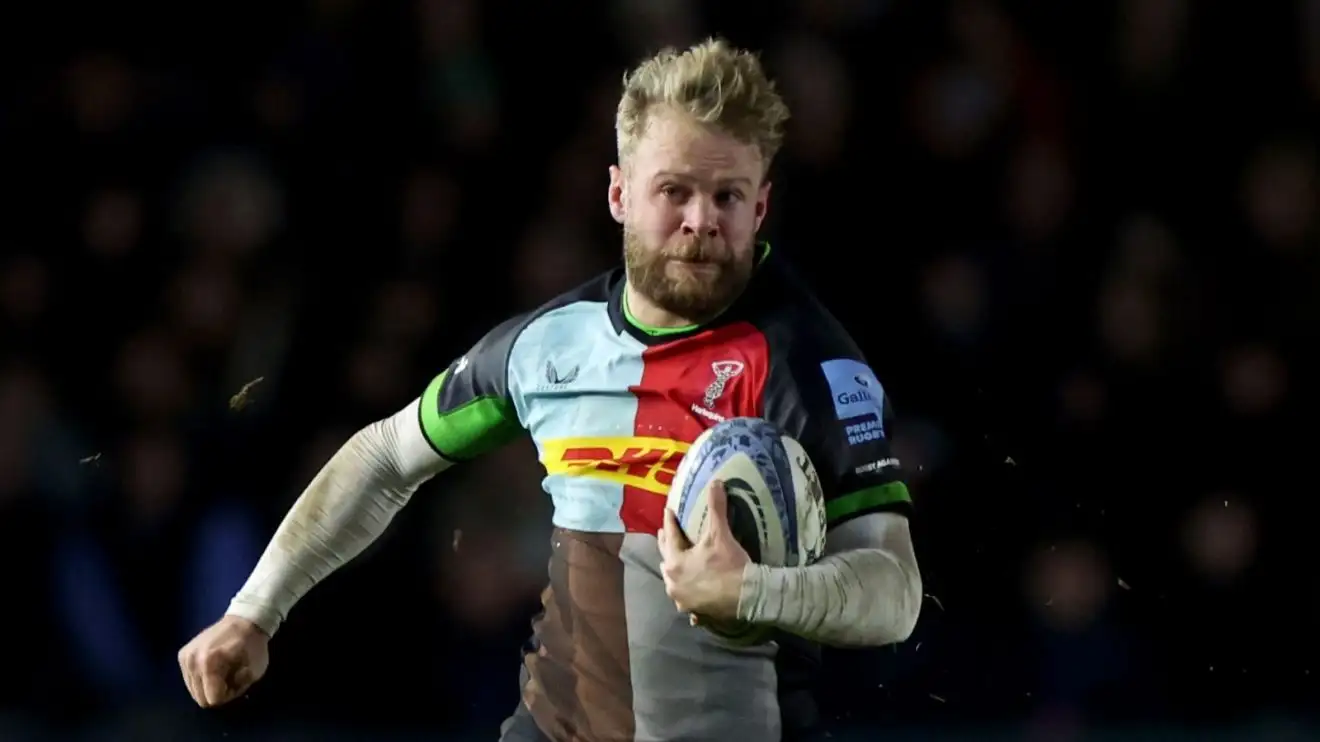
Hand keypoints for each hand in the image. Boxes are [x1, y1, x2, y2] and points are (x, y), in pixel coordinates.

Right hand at [178, 615, 269, 706]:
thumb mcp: (255, 672)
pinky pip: (189, 679)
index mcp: (210, 664)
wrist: (243, 620)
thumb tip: (222, 696)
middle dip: (216, 693)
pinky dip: (201, 678)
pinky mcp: (182, 655)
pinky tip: (212, 666)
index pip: (213, 699)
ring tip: (221, 671)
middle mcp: (192, 661)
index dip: (228, 695)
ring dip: (208, 686)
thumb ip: (237, 690)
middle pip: (200, 698)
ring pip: (193, 690)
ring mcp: (185, 657)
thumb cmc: (252, 646)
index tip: (236, 682)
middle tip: (229, 678)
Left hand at [657, 480, 750, 623]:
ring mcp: (683, 600)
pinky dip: (687, 598)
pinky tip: (688, 600)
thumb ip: (716, 508)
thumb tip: (715, 482)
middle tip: (665, 534)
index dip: (669, 521)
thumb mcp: (720, 534)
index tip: (668, 511)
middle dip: (666, 546)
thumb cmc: (729, 565)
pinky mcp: (695, 612)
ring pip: (673, 583)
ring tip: (675, 565)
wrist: (747, 597)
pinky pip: (687, 604)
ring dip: (674, 572)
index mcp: (675, 562)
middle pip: (666, 561)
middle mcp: (673, 583)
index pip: (670, 536)